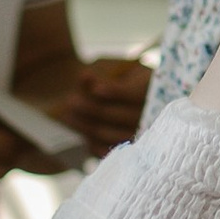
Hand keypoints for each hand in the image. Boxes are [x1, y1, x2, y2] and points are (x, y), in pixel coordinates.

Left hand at [33, 54, 151, 153]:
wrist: (121, 94)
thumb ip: (100, 72)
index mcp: (153, 86)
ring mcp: (143, 134)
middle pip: (124, 116)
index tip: (96, 89)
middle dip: (94, 109)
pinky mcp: (128, 150)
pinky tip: (79, 131)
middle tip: (69, 101)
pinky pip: (110, 151)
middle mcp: (154, 113)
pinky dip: (92, 143)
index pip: (137, 92)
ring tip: (65, 116)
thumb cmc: (115, 75)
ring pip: (114, 136)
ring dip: (87, 127)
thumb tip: (85, 78)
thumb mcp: (111, 67)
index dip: (117, 92)